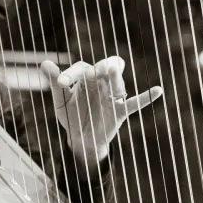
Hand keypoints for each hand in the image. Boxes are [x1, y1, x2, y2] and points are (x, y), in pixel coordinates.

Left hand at [40, 57, 163, 168]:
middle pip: (107, 66)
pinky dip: (147, 97)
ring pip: (118, 82)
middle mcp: (101, 82)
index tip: (61, 84)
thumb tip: (44, 63)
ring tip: (112, 70)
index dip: (71, 74)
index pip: (81, 68)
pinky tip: (158, 90)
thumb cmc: (71, 115)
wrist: (81, 139)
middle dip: (100, 67)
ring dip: (115, 76)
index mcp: (86, 76)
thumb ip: (54, 82)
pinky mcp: (120, 110)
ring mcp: (112, 96)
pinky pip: (135, 102)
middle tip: (91, 73)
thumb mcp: (60, 100)